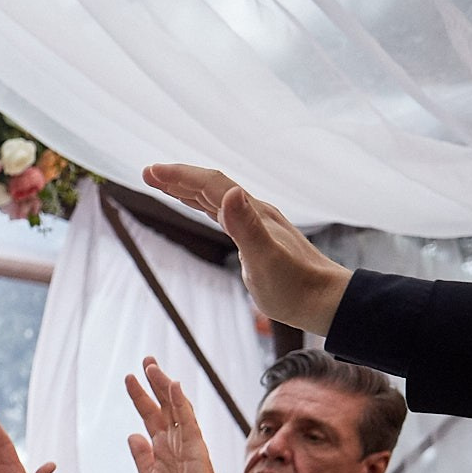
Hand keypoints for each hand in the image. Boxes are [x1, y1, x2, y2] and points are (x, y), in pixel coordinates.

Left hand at [124, 358, 236, 472]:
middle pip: (163, 404)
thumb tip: (132, 435)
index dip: (139, 396)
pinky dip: (181, 404)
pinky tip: (174, 386)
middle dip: (154, 382)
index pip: (150, 414)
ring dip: (164, 386)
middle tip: (146, 360)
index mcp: (162, 446)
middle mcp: (174, 439)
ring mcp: (186, 441)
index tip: (129, 378)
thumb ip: (142, 456)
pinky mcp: (196, 447)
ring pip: (175, 407)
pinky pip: (187, 421)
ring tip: (152, 366)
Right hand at [141, 164, 352, 334]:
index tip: (151, 172)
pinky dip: (203, 206)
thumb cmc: (294, 286)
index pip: (211, 185)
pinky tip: (199, 208)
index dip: (180, 176)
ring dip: (188, 189)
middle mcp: (253, 212)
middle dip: (178, 178)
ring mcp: (255, 224)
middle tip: (147, 173)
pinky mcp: (255, 238)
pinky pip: (223, 214)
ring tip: (163, 185)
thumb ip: (245, 226)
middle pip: (211, 187)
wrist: (324, 300)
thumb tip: (228, 194)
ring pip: (216, 199)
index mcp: (252, 213)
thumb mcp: (265, 258)